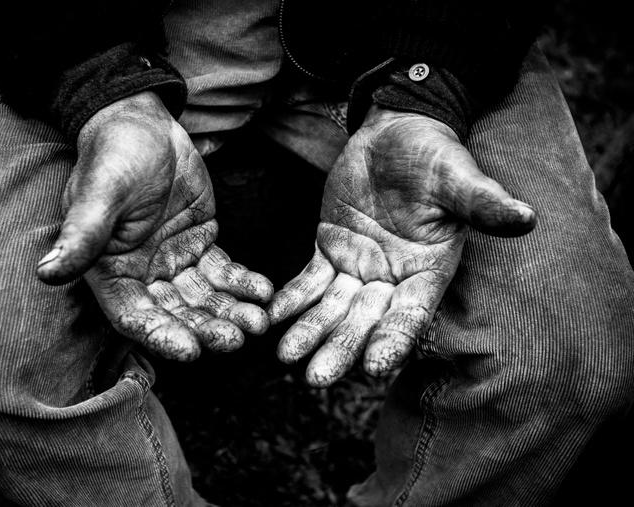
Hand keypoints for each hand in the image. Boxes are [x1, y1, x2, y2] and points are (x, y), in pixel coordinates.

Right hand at [36, 92, 272, 360]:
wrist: (143, 125)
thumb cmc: (113, 154)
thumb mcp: (100, 192)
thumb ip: (82, 234)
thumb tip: (47, 273)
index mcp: (111, 271)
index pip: (135, 316)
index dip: (161, 336)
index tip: (190, 351)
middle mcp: (142, 275)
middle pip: (176, 314)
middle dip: (206, 330)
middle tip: (236, 339)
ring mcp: (174, 263)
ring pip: (204, 299)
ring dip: (230, 313)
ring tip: (258, 323)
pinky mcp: (200, 246)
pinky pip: (224, 272)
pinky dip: (243, 284)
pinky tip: (264, 292)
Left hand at [269, 107, 535, 385]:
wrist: (397, 132)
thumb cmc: (435, 154)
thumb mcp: (459, 178)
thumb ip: (483, 204)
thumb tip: (527, 218)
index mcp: (428, 272)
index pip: (410, 315)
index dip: (393, 341)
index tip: (374, 369)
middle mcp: (393, 279)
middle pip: (365, 322)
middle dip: (341, 348)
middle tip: (316, 378)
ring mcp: (358, 267)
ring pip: (332, 308)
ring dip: (310, 332)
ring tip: (285, 357)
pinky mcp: (330, 250)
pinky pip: (308, 281)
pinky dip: (291, 299)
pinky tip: (272, 316)